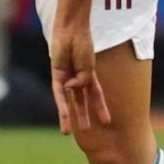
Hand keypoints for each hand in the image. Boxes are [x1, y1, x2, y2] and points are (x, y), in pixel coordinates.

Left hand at [49, 16, 110, 134]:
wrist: (71, 30)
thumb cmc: (82, 45)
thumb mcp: (88, 68)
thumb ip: (83, 82)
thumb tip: (71, 91)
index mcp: (89, 75)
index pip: (96, 95)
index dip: (101, 108)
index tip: (107, 121)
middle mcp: (77, 78)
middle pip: (80, 100)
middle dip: (83, 115)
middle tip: (86, 130)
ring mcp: (66, 77)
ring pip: (67, 101)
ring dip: (67, 116)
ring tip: (66, 132)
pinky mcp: (56, 74)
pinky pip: (59, 91)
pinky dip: (63, 98)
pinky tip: (64, 110)